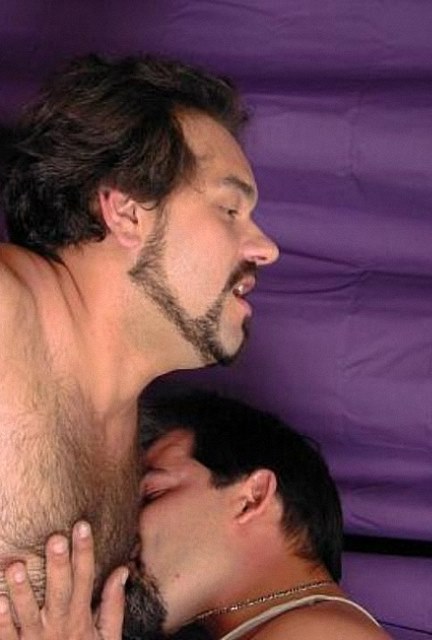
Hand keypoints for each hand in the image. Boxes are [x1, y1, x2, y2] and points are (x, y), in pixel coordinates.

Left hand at [0, 521, 127, 639]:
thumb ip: (113, 605)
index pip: (85, 579)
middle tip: (55, 539)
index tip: (82, 526)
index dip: (84, 552)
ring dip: (22, 591)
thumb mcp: (107, 637)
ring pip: (28, 614)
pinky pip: (7, 636)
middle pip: (59, 592)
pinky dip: (2, 620)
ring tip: (16, 567)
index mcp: (81, 619)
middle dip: (58, 566)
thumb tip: (122, 570)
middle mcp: (58, 627)